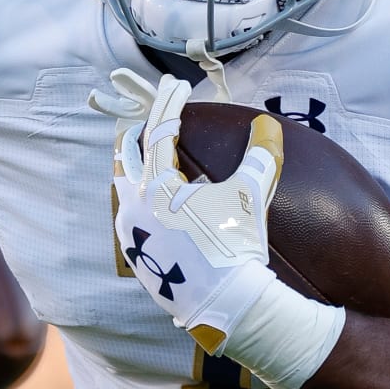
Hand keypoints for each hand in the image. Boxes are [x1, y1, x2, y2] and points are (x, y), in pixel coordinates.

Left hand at [107, 70, 282, 350]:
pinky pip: (129, 216)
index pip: (159, 131)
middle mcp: (134, 204)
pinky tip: (149, 199)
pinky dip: (138, 197)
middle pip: (127, 154)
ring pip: (123, 186)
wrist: (226, 303)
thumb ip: (260, 156)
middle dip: (140, 131)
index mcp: (157, 184)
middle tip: (154, 115)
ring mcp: (131, 232)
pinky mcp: (136, 255)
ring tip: (146, 153)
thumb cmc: (236, 245)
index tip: (177, 85)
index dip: (170, 104)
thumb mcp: (250, 195)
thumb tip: (266, 124)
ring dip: (135, 165)